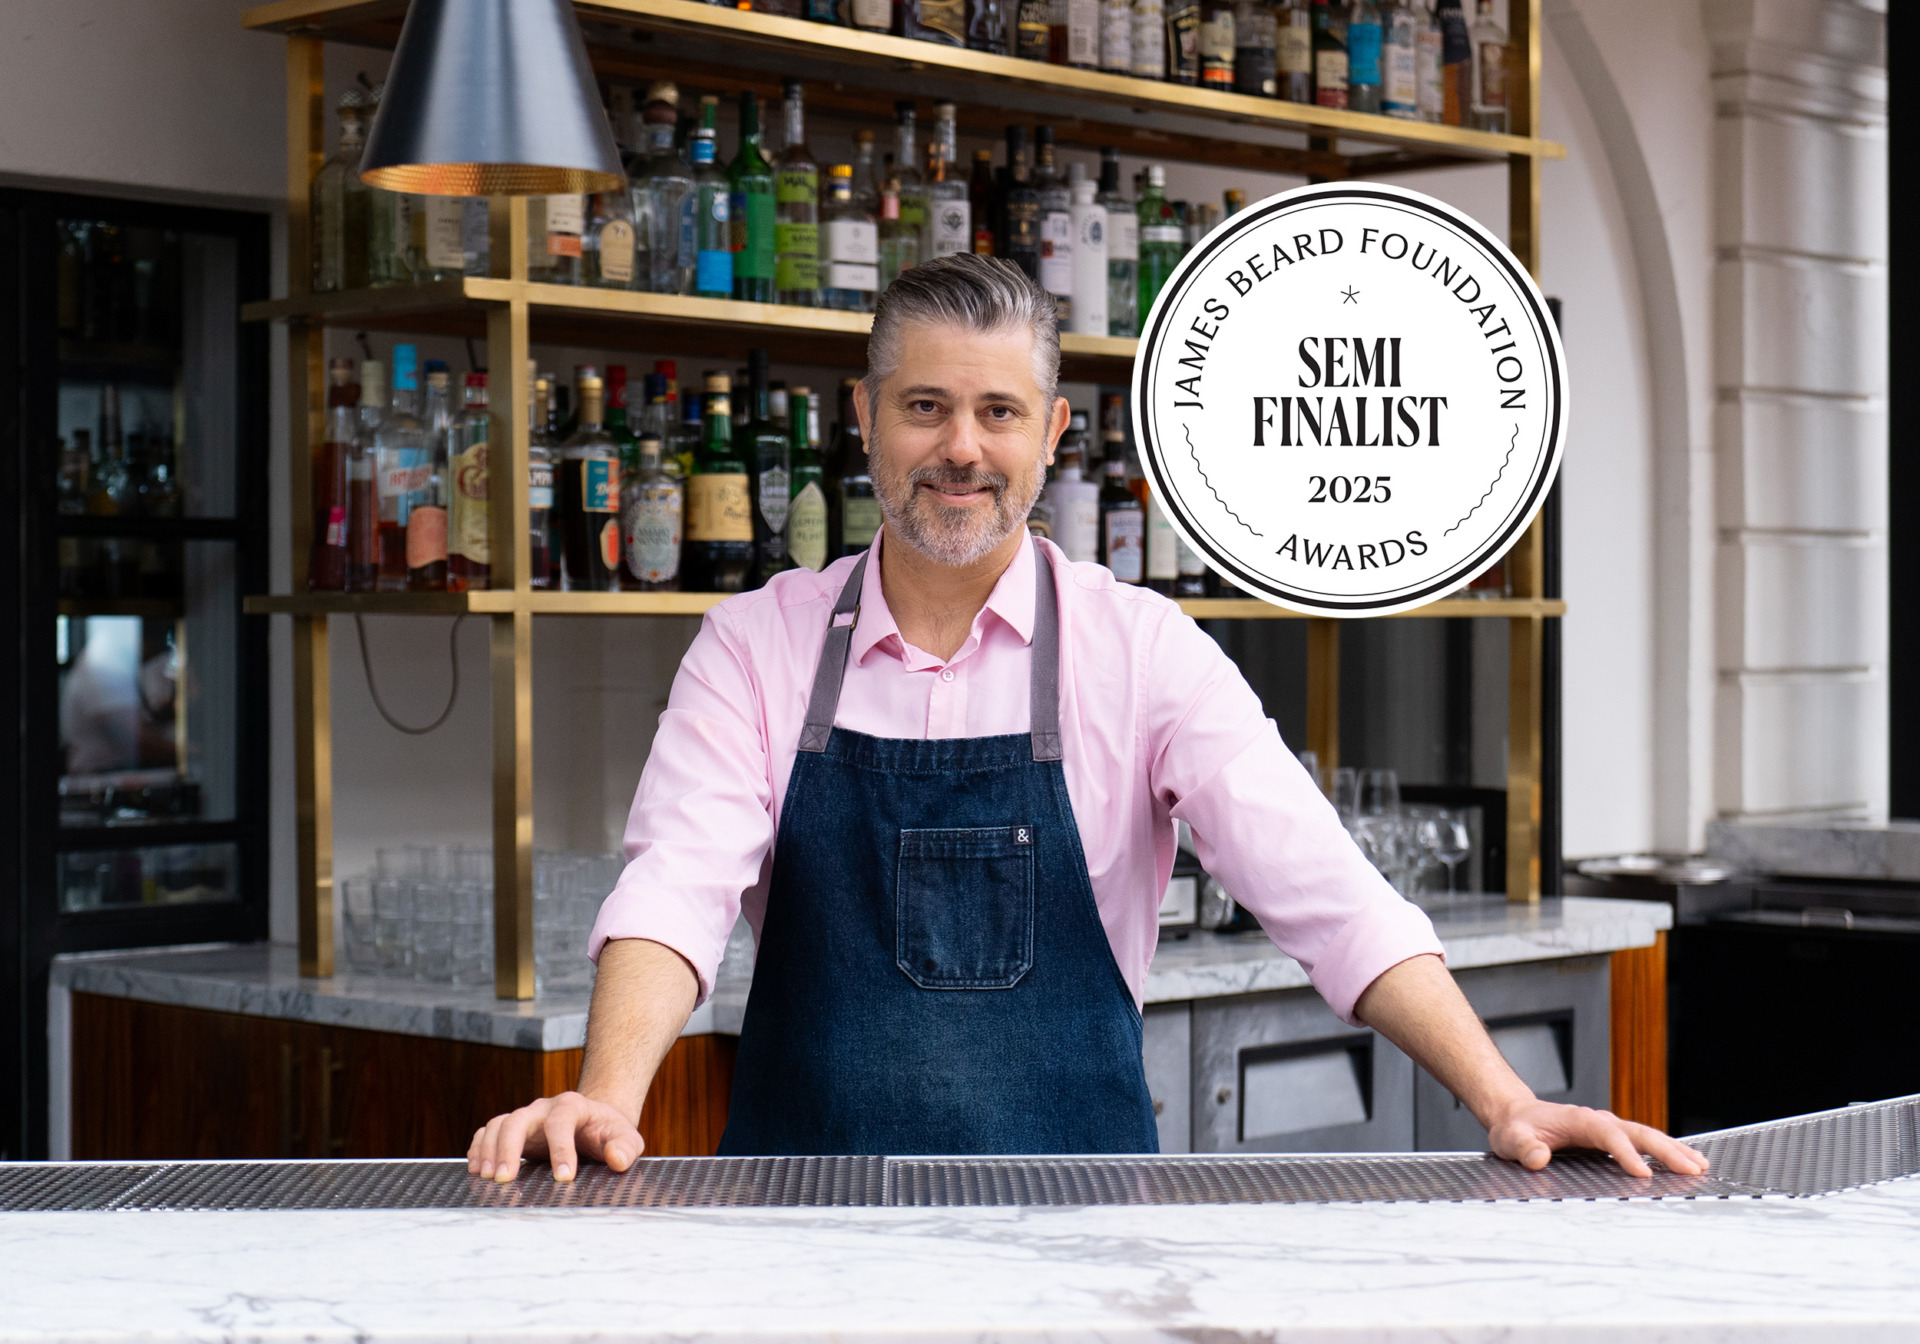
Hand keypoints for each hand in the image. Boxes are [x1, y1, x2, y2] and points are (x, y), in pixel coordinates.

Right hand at [467, 1092, 643, 1183]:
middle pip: (519, 1119)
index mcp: (573, 1106)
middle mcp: (544, 1108)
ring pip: (499, 1124)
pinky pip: (488, 1131)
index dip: (561, 1149)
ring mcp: (526, 1117)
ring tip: (486, 1178)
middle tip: (505, 1179)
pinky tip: (476, 1170)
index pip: (562, 1121)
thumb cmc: (609, 1133)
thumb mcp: (626, 1138)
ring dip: (489, 1150)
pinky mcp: (514, 1130)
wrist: (594, 1122)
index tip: (564, 1177)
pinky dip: (478, 1148)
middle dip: (509, 1148)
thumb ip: (625, 1147)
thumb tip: (617, 1160)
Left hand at [1486, 1098, 1709, 1177]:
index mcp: (1578, 1119)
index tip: (1643, 1174)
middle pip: (1638, 1132)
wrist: (1516, 1115)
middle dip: (1665, 1150)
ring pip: (1646, 1135)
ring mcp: (1607, 1127)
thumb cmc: (1515, 1128)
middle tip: (1692, 1169)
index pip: (1609, 1135)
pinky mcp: (1611, 1136)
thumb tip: (1538, 1157)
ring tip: (1700, 1166)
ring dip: (1673, 1150)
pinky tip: (1686, 1161)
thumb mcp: (1511, 1139)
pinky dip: (1666, 1150)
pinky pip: (1643, 1142)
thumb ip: (1524, 1148)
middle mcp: (1598, 1120)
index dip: (1626, 1154)